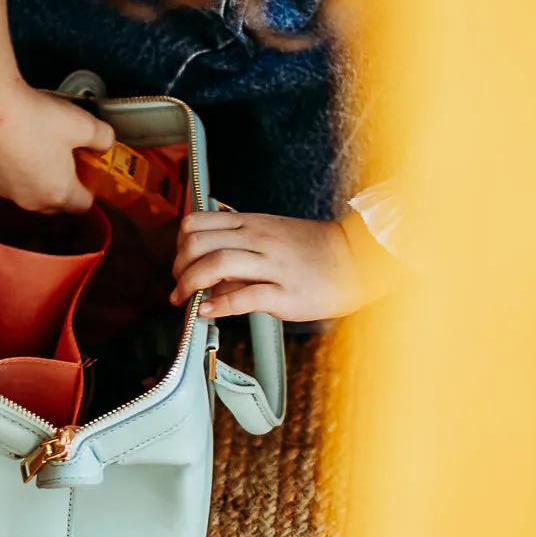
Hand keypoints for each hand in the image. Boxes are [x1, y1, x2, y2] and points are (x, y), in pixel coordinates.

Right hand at [0, 77, 114, 212]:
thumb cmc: (33, 118)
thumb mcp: (83, 124)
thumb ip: (103, 138)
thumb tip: (105, 143)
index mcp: (58, 193)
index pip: (83, 204)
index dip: (91, 187)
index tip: (90, 169)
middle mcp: (30, 200)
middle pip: (55, 202)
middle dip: (64, 184)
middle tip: (67, 155)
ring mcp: (5, 190)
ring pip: (29, 191)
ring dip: (37, 175)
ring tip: (39, 144)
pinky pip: (8, 178)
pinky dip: (14, 166)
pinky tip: (16, 139)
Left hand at [170, 210, 374, 321]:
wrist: (356, 259)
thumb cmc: (314, 250)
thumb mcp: (270, 238)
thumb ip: (238, 252)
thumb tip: (207, 276)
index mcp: (250, 224)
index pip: (196, 223)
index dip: (179, 246)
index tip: (180, 264)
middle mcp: (257, 239)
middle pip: (198, 243)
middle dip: (179, 268)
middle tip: (179, 287)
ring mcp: (272, 265)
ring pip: (216, 264)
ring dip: (191, 284)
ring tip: (185, 300)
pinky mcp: (285, 293)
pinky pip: (244, 296)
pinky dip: (218, 306)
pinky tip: (208, 312)